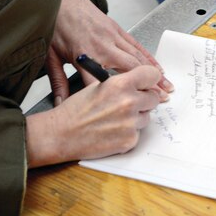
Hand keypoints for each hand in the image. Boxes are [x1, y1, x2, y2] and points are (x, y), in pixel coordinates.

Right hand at [26, 64, 160, 166]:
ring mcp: (130, 123)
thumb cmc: (76, 109)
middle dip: (144, 99)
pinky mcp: (129, 141)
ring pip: (146, 117)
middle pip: (153, 97)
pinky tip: (113, 130)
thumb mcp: (98, 85)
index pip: (151, 75)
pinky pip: (138, 134)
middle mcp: (129, 102)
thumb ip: (121, 82)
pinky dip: (128, 133)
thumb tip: (138, 83)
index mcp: (121, 84)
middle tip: (130, 102)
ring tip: (115, 118)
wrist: (62, 133)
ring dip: (136, 117)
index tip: (148, 83)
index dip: (149, 79)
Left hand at [47, 0, 171, 101]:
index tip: (127, 112)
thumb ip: (58, 82)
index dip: (115, 100)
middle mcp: (101, 46)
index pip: (101, 84)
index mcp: (84, 56)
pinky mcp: (116, 28)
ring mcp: (111, 36)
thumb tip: (61, 103)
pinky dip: (148, 56)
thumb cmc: (55, 25)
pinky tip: (157, 66)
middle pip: (128, 71)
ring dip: (153, 73)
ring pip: (137, 58)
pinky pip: (135, 44)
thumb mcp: (51, 56)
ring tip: (166, 87)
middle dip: (146, 87)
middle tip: (161, 101)